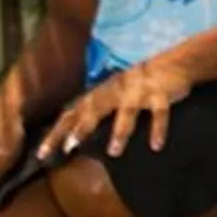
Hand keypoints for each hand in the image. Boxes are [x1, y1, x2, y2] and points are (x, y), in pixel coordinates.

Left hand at [37, 54, 195, 160]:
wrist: (174, 62)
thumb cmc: (139, 84)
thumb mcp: (112, 95)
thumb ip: (95, 112)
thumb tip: (72, 138)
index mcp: (100, 94)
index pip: (71, 115)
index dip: (56, 133)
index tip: (42, 155)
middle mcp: (115, 91)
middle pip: (93, 111)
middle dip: (81, 129)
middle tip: (68, 148)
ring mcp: (138, 92)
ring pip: (126, 111)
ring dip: (120, 131)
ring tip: (114, 151)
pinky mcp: (161, 94)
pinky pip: (159, 112)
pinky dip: (158, 128)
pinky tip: (156, 145)